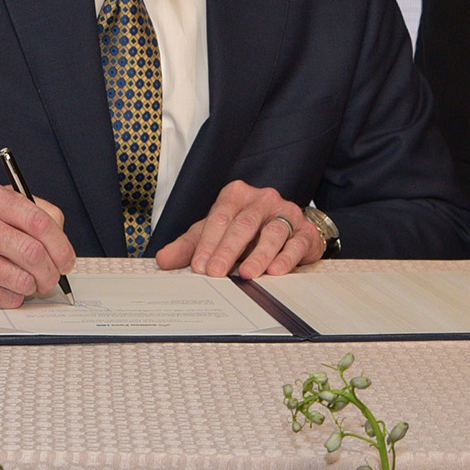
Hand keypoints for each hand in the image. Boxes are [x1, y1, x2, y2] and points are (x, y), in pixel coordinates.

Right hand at [0, 178, 74, 310]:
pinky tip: (5, 289)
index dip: (61, 244)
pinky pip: (5, 297)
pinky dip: (14, 297)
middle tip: (52, 277)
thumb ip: (33, 214)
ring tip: (29, 283)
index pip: (38, 220)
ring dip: (33, 286)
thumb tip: (62, 244)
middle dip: (51, 271)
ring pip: (21, 278)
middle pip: (32, 251)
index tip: (67, 259)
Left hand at [156, 180, 325, 277]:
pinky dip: (286, 258)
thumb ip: (189, 246)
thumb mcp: (214, 233)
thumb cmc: (246, 231)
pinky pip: (297, 242)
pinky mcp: (306, 231)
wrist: (288, 229)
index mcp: (237, 195)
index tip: (199, 266)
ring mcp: (286, 213)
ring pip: (272, 231)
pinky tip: (275, 271)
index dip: (208, 242)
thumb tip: (163, 260)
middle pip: (244, 223)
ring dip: (259, 254)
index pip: (220, 216)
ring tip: (247, 274)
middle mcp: (263, 200)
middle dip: (228, 250)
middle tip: (216, 272)